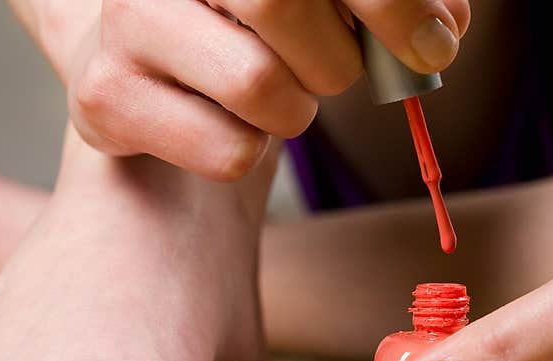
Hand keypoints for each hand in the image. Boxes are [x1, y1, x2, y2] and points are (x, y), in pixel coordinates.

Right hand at [12, 0, 469, 180]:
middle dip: (336, 58)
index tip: (435, 45)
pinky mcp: (106, 101)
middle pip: (281, 1)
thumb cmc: (240, 31)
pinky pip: (228, 152)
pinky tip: (226, 129)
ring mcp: (125, 28)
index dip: (392, 0)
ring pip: (260, 87)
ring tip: (270, 99)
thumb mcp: (308, 3)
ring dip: (292, 112)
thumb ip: (378, 4)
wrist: (144, 69)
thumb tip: (446, 29)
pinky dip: (250, 154)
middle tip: (335, 76)